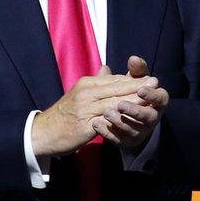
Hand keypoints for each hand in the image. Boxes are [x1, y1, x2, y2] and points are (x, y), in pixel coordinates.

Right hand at [32, 65, 151, 156]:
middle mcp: (86, 93)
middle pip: (116, 88)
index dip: (133, 80)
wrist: (43, 132)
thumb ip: (95, 82)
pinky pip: (105, 120)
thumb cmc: (64, 114)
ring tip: (149, 100)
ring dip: (133, 101)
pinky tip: (133, 119)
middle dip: (137, 86)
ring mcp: (85, 108)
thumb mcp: (79, 93)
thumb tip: (106, 68)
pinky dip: (121, 118)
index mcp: (86, 84)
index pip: (114, 80)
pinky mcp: (85, 124)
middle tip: (156, 84)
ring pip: (114, 102)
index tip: (151, 78)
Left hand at [93, 56, 168, 149]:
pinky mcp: (127, 141)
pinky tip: (96, 124)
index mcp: (157, 102)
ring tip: (106, 113)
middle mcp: (152, 118)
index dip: (152, 95)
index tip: (141, 90)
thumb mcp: (136, 81)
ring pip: (132, 129)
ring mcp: (140, 132)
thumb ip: (136, 70)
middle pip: (147, 117)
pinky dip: (108, 132)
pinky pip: (118, 139)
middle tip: (121, 104)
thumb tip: (133, 59)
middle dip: (134, 110)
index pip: (161, 98)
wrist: (128, 118)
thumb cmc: (133, 93)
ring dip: (120, 122)